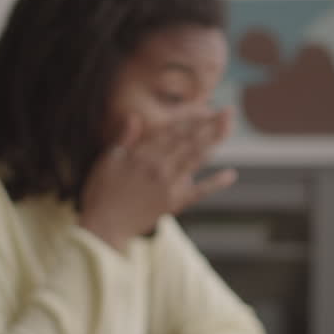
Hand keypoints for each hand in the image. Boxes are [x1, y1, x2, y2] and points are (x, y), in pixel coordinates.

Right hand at [79, 110, 235, 250]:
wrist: (104, 227)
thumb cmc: (101, 191)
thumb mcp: (108, 160)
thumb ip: (125, 139)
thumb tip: (135, 117)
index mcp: (142, 154)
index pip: (173, 131)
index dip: (192, 118)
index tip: (207, 107)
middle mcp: (159, 167)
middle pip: (189, 141)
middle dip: (210, 125)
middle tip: (229, 112)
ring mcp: (168, 186)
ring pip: (196, 159)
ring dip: (214, 143)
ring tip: (229, 129)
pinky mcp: (174, 204)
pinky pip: (198, 192)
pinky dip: (215, 184)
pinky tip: (231, 174)